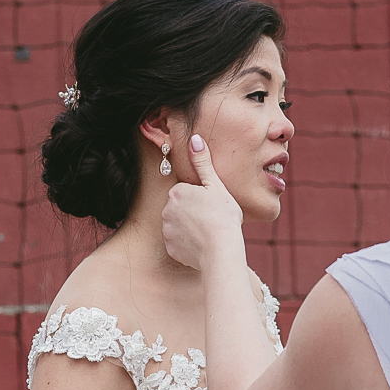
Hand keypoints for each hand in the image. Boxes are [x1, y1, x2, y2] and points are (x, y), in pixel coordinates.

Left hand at [162, 134, 243, 270]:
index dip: (201, 198)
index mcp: (177, 191)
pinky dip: (189, 244)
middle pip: (181, 208)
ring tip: (208, 232)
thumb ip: (202, 163)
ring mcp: (167, 230)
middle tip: (211, 218)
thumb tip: (194, 139)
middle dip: (193, 212)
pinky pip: (179, 244)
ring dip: (190, 228)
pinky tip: (203, 244)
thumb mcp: (215, 186)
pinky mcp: (170, 248)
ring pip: (179, 226)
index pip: (187, 192)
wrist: (220, 250)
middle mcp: (166, 209)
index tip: (212, 205)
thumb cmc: (223, 216)